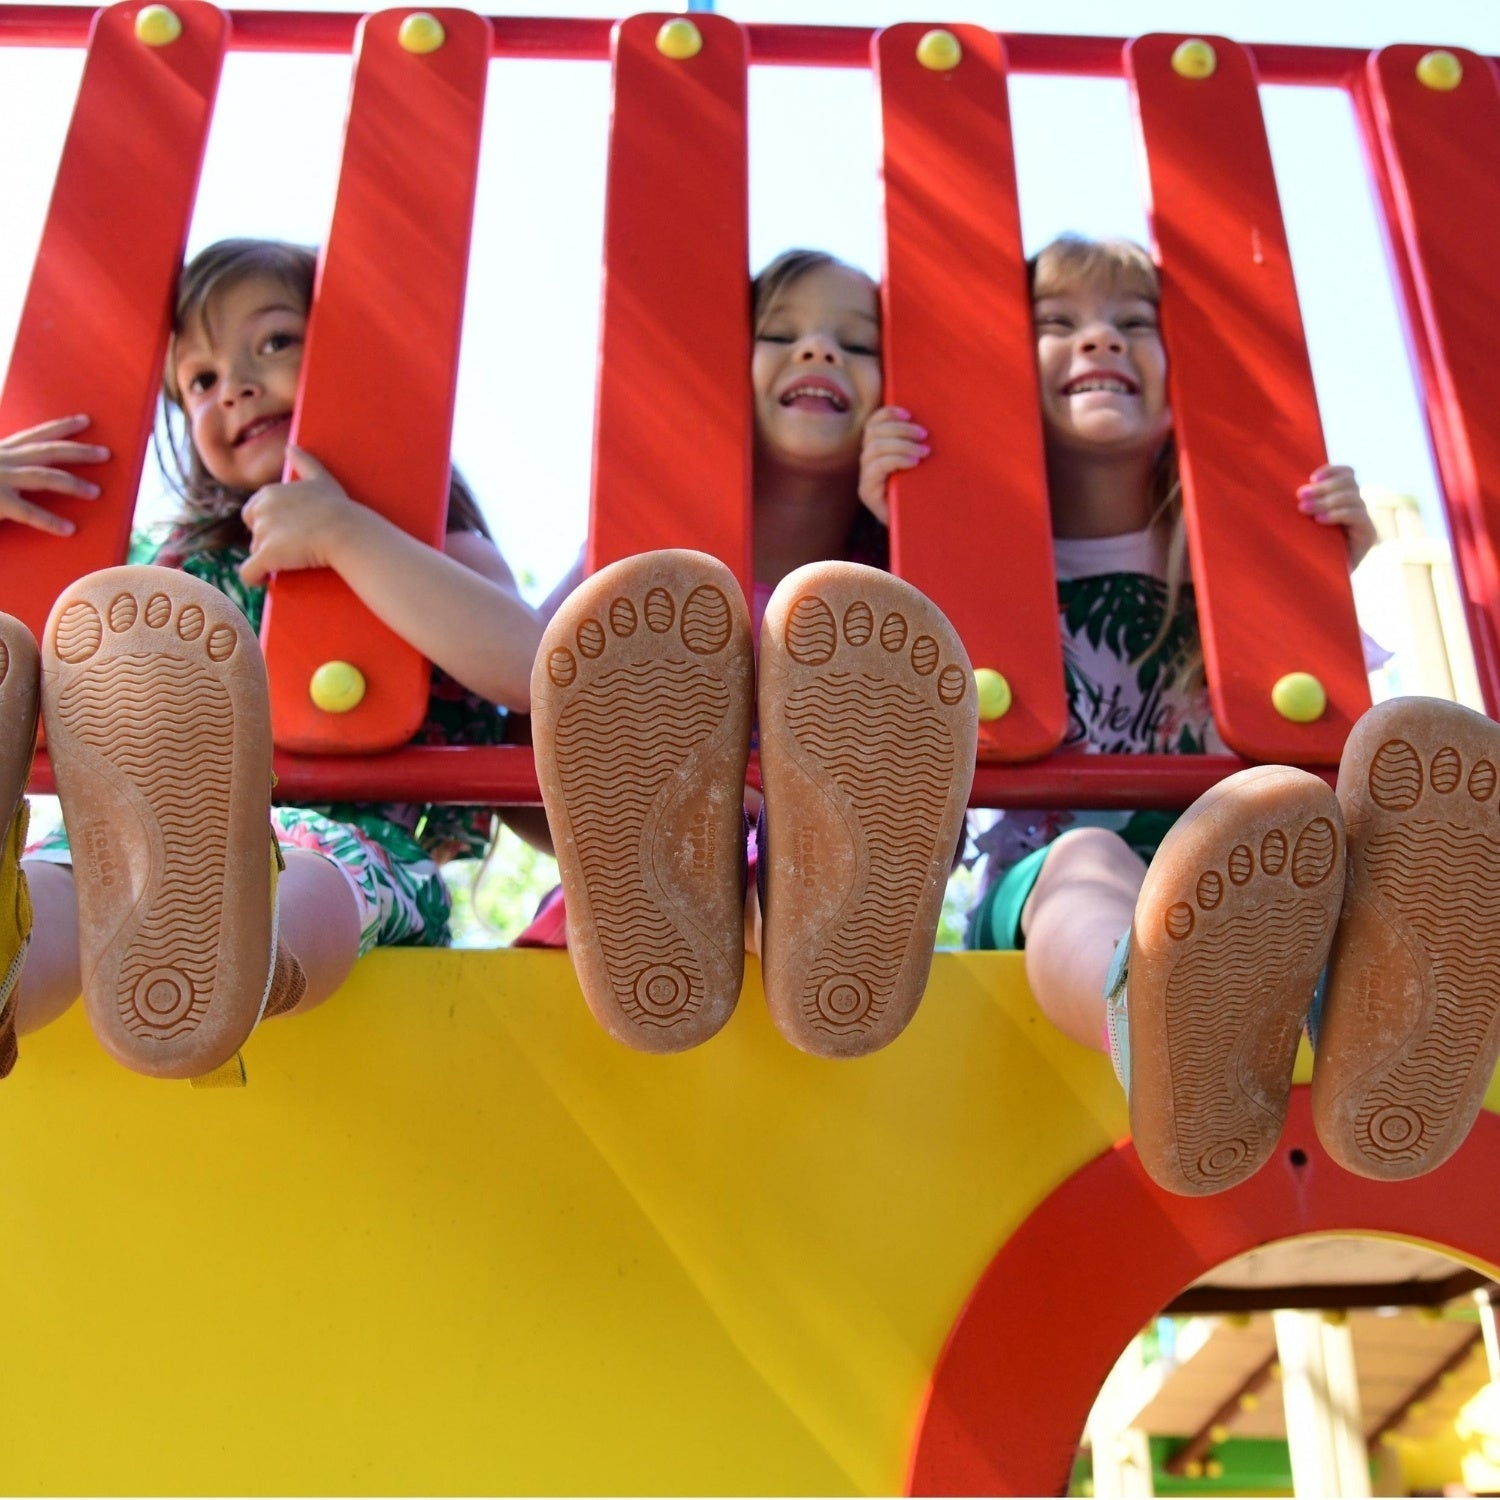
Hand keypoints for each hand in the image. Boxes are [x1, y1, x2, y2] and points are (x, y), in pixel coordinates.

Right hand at [0, 415, 108, 535]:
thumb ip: (5, 463)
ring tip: (97, 492)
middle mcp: (1, 459)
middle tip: (107, 453)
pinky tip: (69, 528)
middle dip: (79, 450)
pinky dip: (49, 520)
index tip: (85, 420)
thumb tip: (23, 469)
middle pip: (47, 451)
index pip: (34, 434)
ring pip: (44, 476)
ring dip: (73, 483)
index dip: (61, 426)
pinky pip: (27, 511)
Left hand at [239, 446, 364, 585]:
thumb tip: (291, 447)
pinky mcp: (266, 556)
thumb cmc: (338, 507)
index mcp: (268, 493)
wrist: (346, 531)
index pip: (254, 512)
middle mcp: (260, 511)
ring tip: (293, 562)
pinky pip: (249, 572)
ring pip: (255, 553)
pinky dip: (255, 578)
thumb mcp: (321, 479)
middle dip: (267, 541)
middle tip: (293, 548)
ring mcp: (262, 534)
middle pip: (254, 533)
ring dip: (269, 559)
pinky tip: (265, 580)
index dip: (271, 524)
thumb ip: (304, 462)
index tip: (291, 532)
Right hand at [858, 405, 929, 524]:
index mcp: (876, 451)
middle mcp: (867, 463)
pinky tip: (913, 463)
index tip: (909, 413)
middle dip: (900, 429)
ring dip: (902, 444)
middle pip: (873, 432)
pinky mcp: (867, 492)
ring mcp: (865, 478)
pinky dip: (896, 459)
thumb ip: (918, 444)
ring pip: (874, 447)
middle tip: (924, 435)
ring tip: (924, 452)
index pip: (872, 424)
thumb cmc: (924, 492)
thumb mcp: (922, 463)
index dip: (887, 413)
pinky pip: (876, 466)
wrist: (921, 526)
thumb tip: (930, 421)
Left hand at [1298, 463, 1376, 569]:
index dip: (1332, 471)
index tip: (1312, 478)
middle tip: (1301, 496)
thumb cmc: (1304, 553)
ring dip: (1327, 500)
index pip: (1347, 474)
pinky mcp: (1368, 535)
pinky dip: (1337, 514)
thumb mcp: (1300, 526)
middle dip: (1324, 487)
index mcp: (1342, 499)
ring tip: (1304, 509)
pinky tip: (1319, 520)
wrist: (1318, 584)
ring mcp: (1363, 521)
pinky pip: (1357, 516)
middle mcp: (1356, 507)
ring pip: (1353, 497)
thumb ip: (1303, 505)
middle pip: (1350, 482)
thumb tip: (1292, 490)